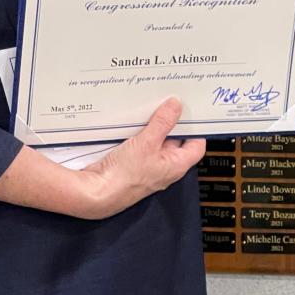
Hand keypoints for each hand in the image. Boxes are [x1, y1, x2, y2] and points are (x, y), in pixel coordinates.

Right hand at [79, 97, 205, 218]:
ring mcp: (148, 165)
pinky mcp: (133, 163)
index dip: (197, 129)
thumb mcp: (147, 143)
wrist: (97, 192)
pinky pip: (142, 144)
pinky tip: (135, 120)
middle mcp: (164, 167)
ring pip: (157, 141)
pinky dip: (141, 132)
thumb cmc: (124, 177)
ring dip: (154, 126)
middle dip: (173, 123)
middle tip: (170, 103)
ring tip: (152, 107)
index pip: (196, 146)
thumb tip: (175, 106)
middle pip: (176, 141)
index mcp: (176, 166)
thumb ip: (163, 123)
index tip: (192, 111)